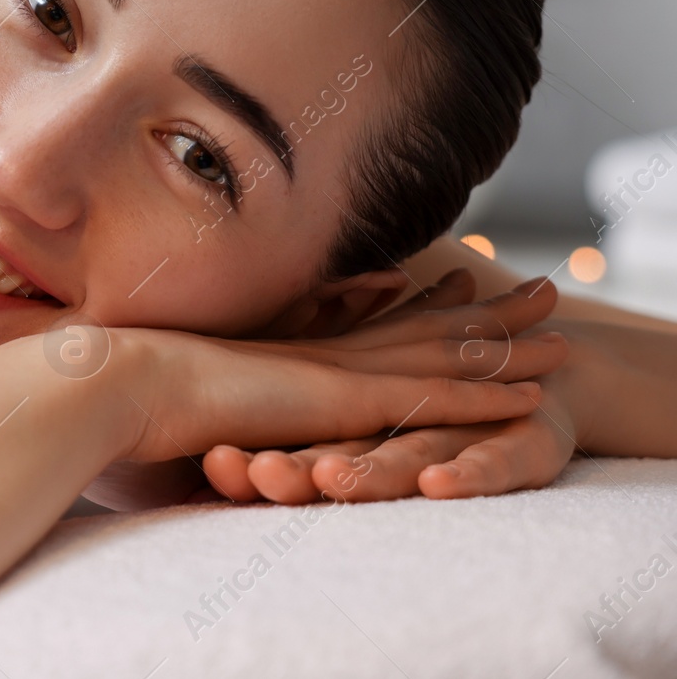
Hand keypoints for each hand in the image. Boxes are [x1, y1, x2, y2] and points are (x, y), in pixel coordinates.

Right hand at [110, 273, 568, 467]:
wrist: (116, 379)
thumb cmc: (128, 387)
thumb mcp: (175, 378)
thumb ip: (201, 374)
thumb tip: (196, 374)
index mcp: (287, 346)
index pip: (367, 320)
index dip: (417, 302)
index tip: (453, 279)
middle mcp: (320, 349)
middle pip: (420, 326)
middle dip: (483, 309)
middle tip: (536, 288)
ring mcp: (333, 370)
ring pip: (440, 356)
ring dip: (506, 347)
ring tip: (561, 336)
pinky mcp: (338, 398)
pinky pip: (430, 399)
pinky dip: (482, 397)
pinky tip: (530, 397)